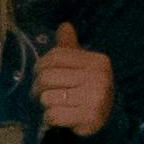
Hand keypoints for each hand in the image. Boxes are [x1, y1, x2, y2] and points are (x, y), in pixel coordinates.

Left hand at [34, 20, 112, 137]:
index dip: (40, 67)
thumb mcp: (81, 66)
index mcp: (96, 61)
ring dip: (46, 104)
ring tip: (57, 104)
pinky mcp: (88, 116)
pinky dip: (50, 118)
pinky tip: (62, 116)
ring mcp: (95, 97)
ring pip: (47, 97)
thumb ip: (70, 48)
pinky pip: (52, 115)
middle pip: (46, 77)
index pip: (54, 57)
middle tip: (45, 94)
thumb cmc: (86, 89)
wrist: (104, 118)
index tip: (41, 75)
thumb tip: (64, 25)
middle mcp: (98, 76)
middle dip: (38, 88)